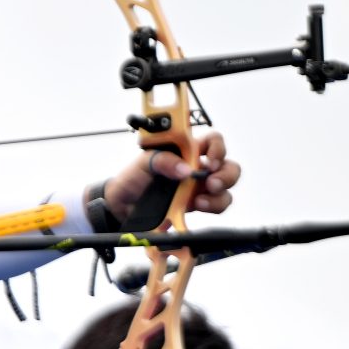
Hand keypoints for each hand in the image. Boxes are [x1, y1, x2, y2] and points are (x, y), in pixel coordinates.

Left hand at [100, 130, 238, 221]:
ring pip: (225, 188)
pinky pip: (215, 205)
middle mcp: (197, 166)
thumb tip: (185, 169)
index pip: (212, 140)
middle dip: (226, 174)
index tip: (211, 159)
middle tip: (211, 184)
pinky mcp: (195, 204)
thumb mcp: (142, 163)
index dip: (218, 146)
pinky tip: (196, 208)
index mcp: (186, 150)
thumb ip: (162, 160)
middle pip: (227, 165)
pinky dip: (212, 208)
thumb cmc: (132, 178)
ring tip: (199, 202)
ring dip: (219, 195)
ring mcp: (198, 186)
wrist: (122, 206)